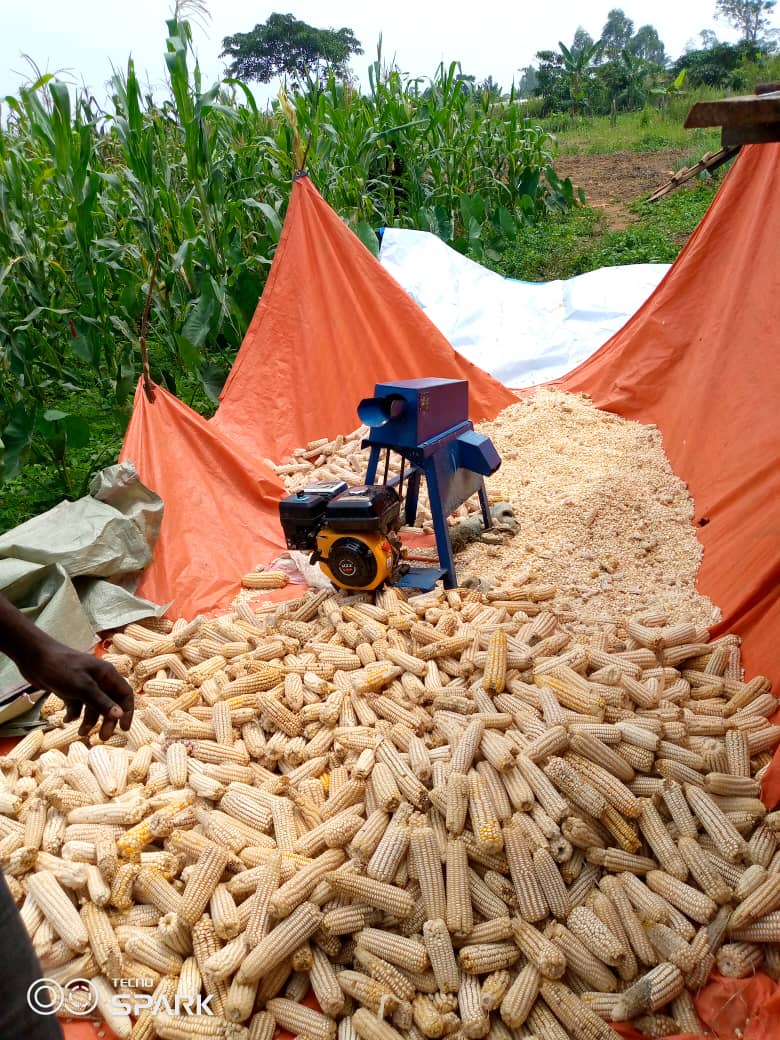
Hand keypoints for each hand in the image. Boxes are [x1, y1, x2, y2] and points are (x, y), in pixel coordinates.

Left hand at [18, 642, 133, 740]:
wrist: (35, 658)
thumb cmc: (62, 668)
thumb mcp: (83, 687)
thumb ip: (102, 702)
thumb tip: (120, 715)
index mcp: (107, 675)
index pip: (125, 694)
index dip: (127, 711)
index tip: (123, 729)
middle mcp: (99, 680)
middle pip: (109, 703)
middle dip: (106, 720)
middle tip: (102, 737)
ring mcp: (84, 685)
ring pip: (92, 706)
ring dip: (88, 720)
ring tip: (81, 734)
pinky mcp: (70, 689)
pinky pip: (77, 705)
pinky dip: (74, 714)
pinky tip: (67, 720)